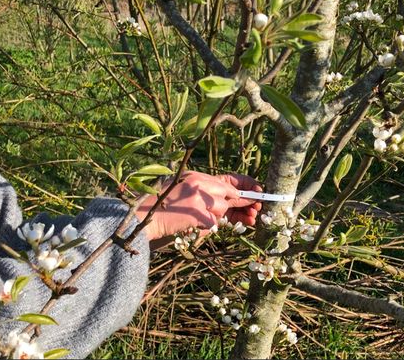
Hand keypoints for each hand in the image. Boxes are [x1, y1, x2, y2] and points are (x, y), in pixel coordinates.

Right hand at [135, 171, 262, 240]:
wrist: (145, 219)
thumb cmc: (161, 208)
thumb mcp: (183, 192)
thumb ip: (204, 193)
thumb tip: (233, 201)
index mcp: (196, 177)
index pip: (228, 181)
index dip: (246, 187)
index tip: (258, 192)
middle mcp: (199, 184)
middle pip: (230, 194)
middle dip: (243, 204)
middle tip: (255, 212)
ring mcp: (199, 198)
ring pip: (222, 208)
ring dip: (220, 216)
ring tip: (208, 218)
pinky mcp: (198, 213)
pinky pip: (213, 223)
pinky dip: (209, 227)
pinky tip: (196, 225)